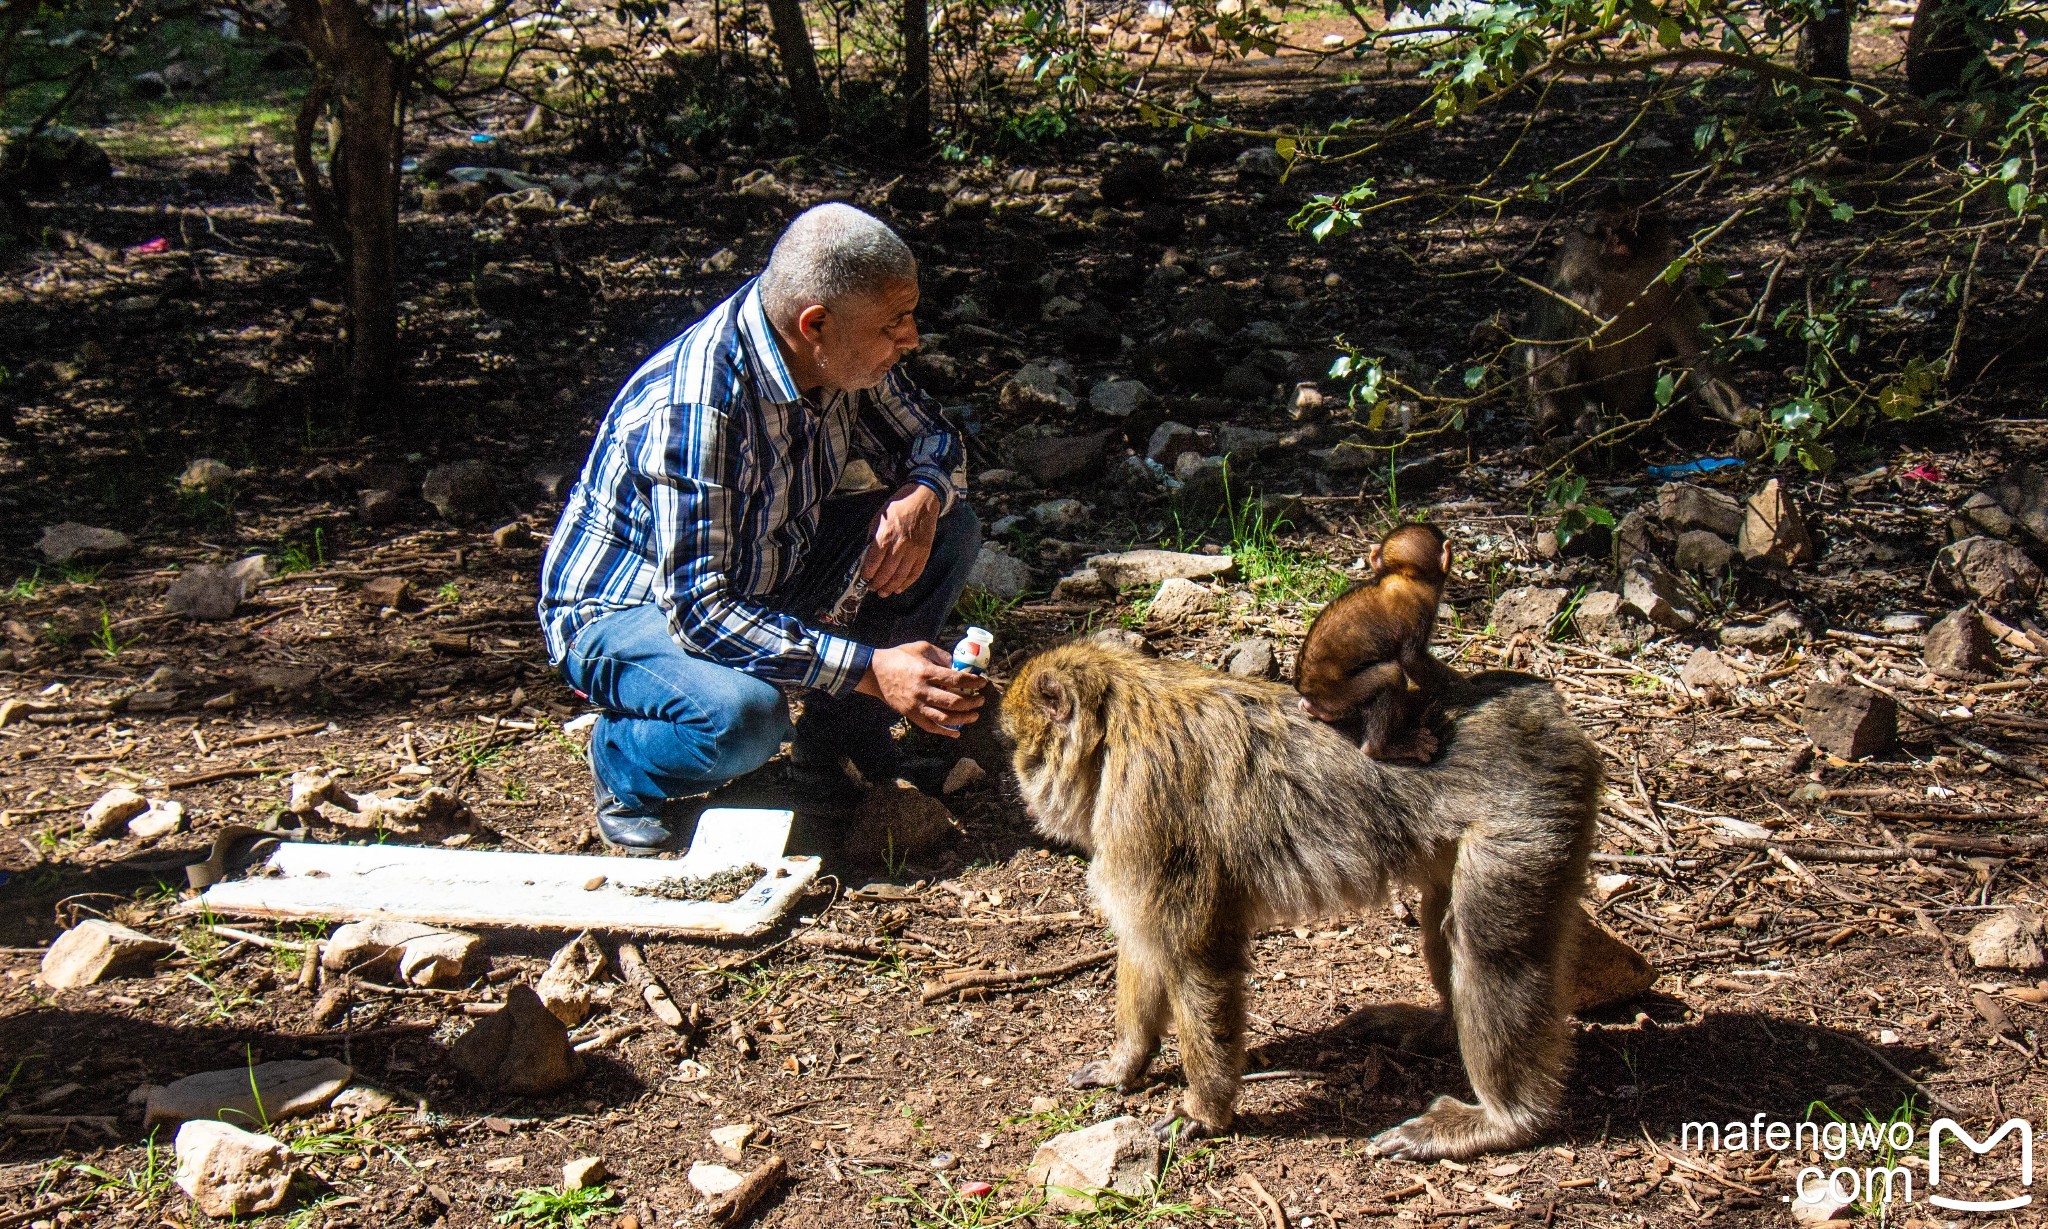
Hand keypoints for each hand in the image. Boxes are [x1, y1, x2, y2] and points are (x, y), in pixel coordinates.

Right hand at [857, 641, 984, 736]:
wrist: (874, 672)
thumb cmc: (899, 657)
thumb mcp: (921, 647)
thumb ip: (942, 655)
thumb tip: (959, 666)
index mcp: (926, 672)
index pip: (956, 679)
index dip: (973, 682)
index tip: (983, 682)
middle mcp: (923, 691)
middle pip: (954, 701)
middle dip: (972, 702)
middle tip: (981, 700)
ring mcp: (916, 705)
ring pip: (945, 718)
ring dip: (964, 718)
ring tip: (974, 715)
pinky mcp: (911, 715)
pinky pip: (931, 727)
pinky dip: (946, 732)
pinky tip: (957, 732)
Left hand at [862, 483, 940, 597]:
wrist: (922, 499)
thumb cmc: (898, 507)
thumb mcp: (878, 517)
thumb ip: (872, 537)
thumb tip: (866, 556)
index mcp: (885, 535)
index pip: (872, 562)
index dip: (867, 574)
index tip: (864, 578)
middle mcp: (899, 545)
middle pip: (885, 573)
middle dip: (876, 584)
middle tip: (871, 588)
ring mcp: (913, 551)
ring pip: (900, 576)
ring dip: (889, 588)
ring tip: (883, 593)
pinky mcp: (924, 553)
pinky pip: (914, 573)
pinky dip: (906, 584)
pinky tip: (898, 589)